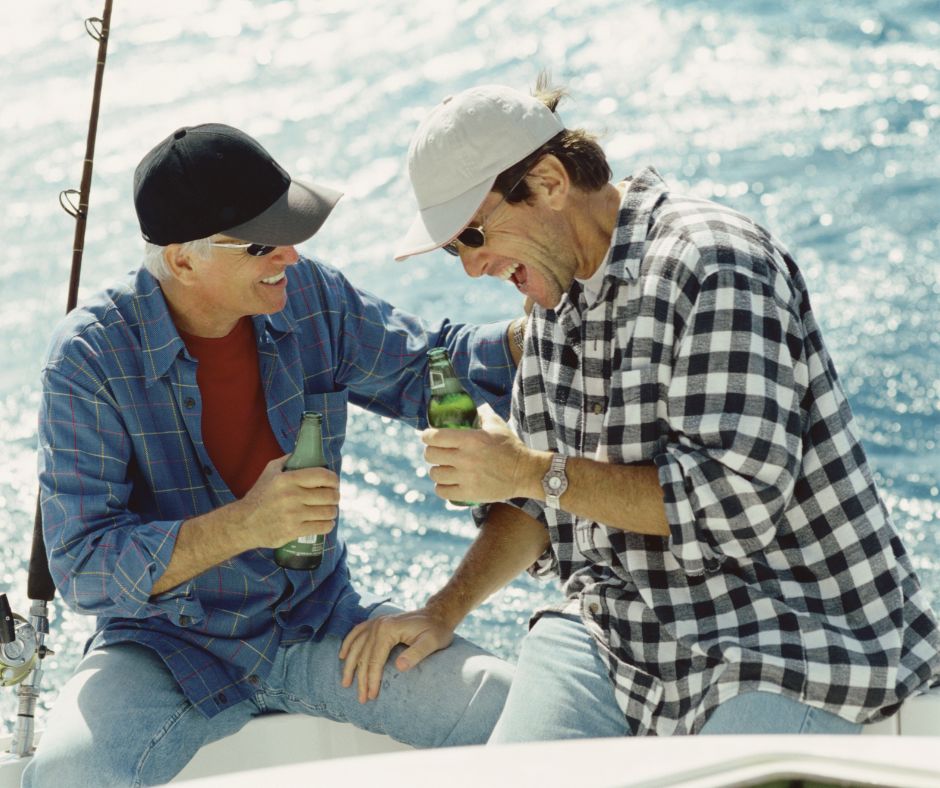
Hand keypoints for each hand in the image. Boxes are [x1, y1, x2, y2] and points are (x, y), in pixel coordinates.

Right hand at [237, 455, 339, 548]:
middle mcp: (291, 496)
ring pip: (328, 512)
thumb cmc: (259, 496)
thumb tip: (305, 451)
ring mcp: (293, 515)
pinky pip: (322, 527)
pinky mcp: (293, 531)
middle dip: (335, 496)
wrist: (243, 523)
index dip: (334, 479)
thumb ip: (287, 461)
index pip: (322, 475)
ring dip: (332, 511)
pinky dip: (328, 525)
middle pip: (329, 495)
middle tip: (333, 497)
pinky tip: (326, 522)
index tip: (334, 483)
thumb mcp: (269, 472)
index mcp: (286, 479)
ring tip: (329, 510)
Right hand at [338, 608, 455, 702]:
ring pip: (356, 646)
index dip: (372, 680)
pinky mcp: (377, 622)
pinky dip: (348, 644)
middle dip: (361, 679)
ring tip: (346, 683)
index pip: (375, 660)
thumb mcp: (432, 642)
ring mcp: (376, 622)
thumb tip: (399, 666)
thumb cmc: (436, 630)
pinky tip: (343, 656)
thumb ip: (416, 654)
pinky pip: (357, 633)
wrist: (437, 615)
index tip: (371, 696)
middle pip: (364, 656)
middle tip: (362, 698)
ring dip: (350, 665)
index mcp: (388, 629)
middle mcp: (378, 624)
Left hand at [421, 403, 534, 502]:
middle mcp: (465, 458)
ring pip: (435, 474)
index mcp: (470, 439)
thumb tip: (473, 405)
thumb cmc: (511, 447)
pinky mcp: (469, 493)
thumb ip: (482, 414)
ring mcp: (466, 478)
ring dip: (437, 470)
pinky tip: (448, 482)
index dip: (427, 436)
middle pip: (430, 455)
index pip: (434, 436)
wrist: (525, 473)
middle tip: (437, 452)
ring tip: (444, 468)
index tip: (428, 436)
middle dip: (431, 452)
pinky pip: (442, 491)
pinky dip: (442, 487)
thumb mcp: (497, 425)